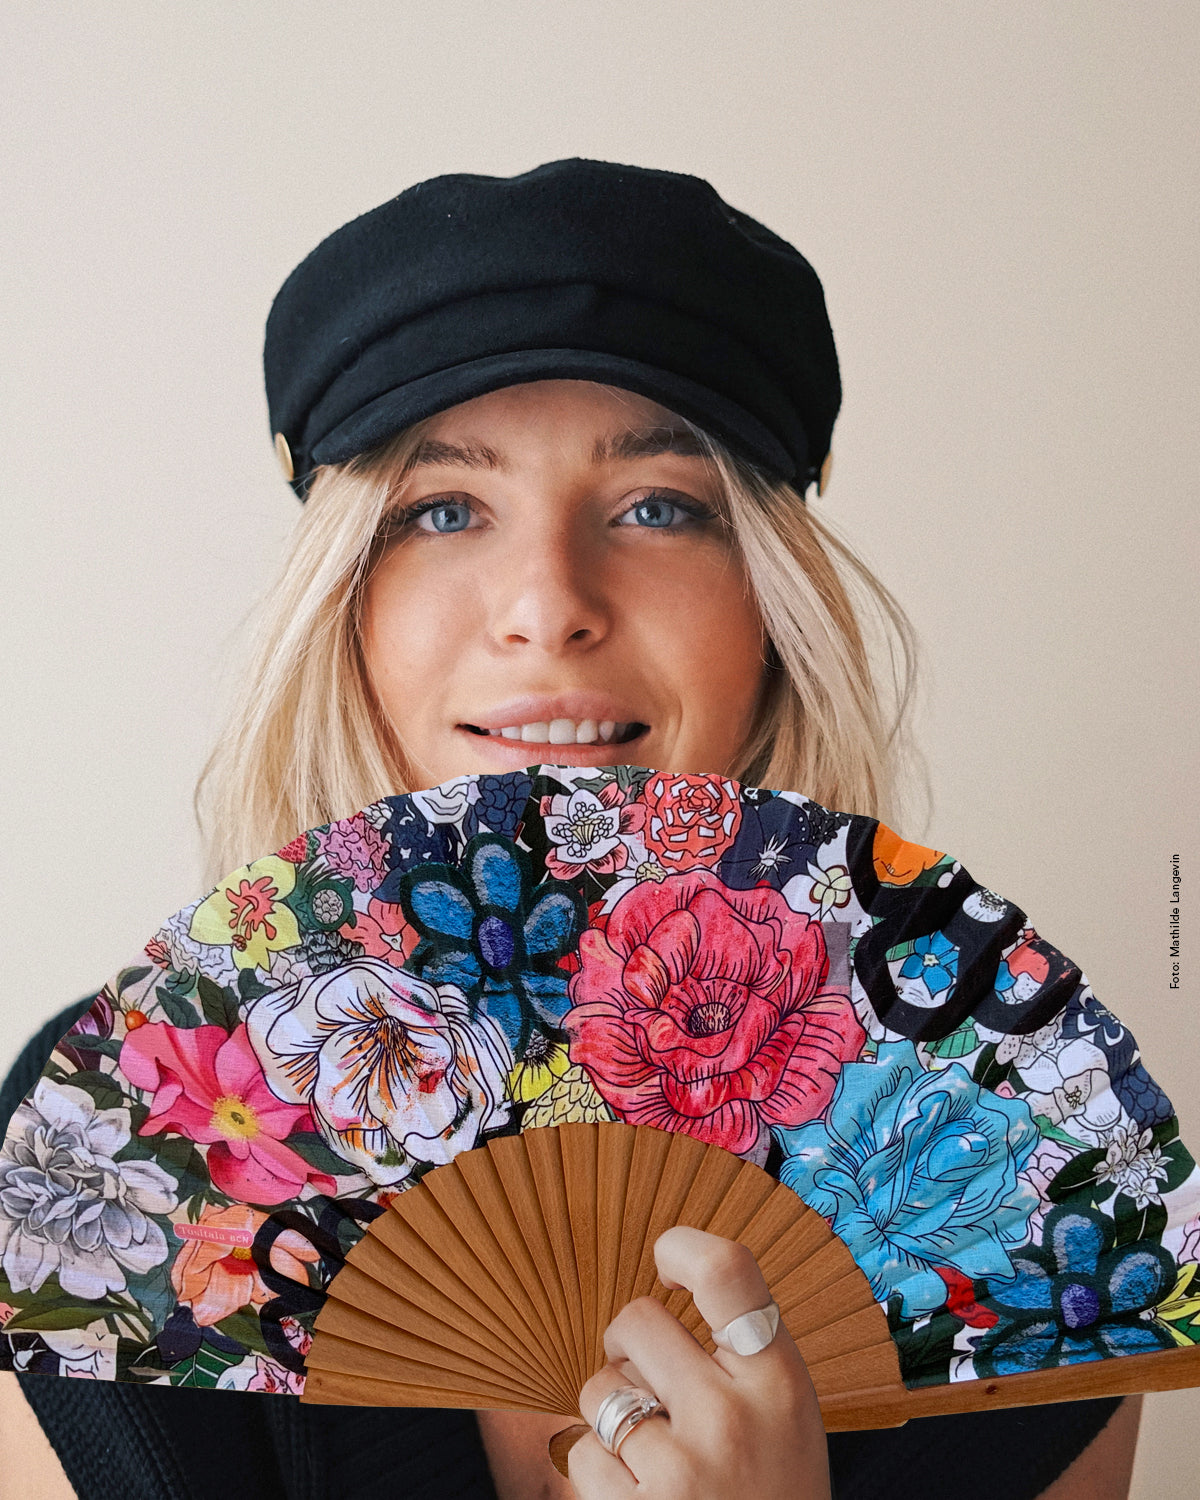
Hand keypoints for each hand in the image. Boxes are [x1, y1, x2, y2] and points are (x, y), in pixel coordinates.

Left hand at [565, 1226, 830, 1498]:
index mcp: (781, 1382)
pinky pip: (583, 1456)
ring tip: (653, 1455)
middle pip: (637, 1319)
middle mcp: (733, 1417)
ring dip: (611, 1415)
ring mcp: (682, 1469)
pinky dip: (599, 1474)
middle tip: (649, 1383)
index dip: (682, 1246)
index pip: (727, 1271)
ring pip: (599, 1388)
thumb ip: (742, 1358)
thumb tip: (669, 1279)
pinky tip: (640, 1498)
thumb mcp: (787, 1419)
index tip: (665, 1258)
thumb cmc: (772, 1497)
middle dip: (629, 1348)